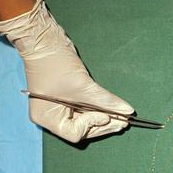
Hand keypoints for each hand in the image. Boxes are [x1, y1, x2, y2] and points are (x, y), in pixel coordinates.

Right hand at [0, 0, 133, 142]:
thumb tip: (127, 112)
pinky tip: (115, 110)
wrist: (44, 39)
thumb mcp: (82, 85)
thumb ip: (105, 101)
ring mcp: (59, 107)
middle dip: (103, 125)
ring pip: (86, 119)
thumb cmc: (56, 64)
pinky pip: (85, 108)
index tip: (107, 116)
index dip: (92, 126)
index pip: (74, 133)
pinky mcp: (68, 98)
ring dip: (104, 117)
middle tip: (125, 122)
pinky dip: (99, 109)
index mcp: (47, 118)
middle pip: (82, 129)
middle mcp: (52, 116)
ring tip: (123, 117)